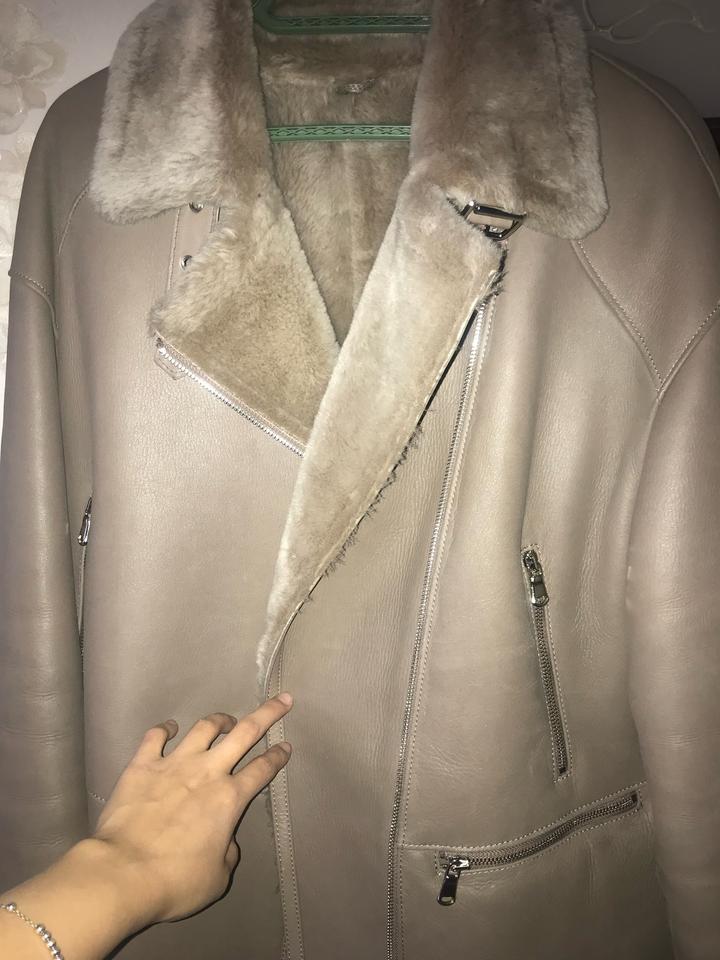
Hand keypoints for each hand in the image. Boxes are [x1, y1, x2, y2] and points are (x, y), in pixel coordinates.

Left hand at [90, 694, 292, 926]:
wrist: (123, 872)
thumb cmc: (175, 880)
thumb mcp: (217, 878)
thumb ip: (227, 852)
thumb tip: (224, 838)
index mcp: (229, 799)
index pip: (262, 770)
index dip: (278, 758)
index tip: (286, 747)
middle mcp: (207, 772)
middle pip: (245, 733)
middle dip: (267, 714)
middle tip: (282, 699)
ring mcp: (173, 763)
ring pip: (203, 728)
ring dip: (219, 720)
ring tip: (226, 720)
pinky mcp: (142, 764)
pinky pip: (155, 736)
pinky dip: (165, 728)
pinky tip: (169, 727)